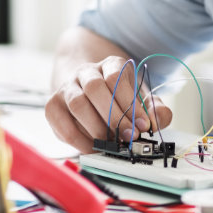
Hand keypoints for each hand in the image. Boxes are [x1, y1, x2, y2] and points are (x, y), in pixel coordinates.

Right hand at [45, 55, 173, 152]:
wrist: (88, 92)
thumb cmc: (119, 99)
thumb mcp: (141, 99)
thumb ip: (155, 109)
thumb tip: (159, 118)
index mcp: (111, 65)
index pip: (117, 77)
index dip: (130, 102)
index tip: (144, 125)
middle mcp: (86, 72)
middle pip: (95, 88)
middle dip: (114, 116)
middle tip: (129, 136)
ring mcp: (67, 88)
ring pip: (77, 103)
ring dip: (96, 127)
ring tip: (112, 142)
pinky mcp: (53, 106)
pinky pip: (61, 123)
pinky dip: (78, 140)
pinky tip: (93, 147)